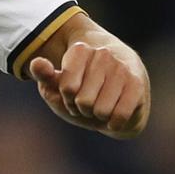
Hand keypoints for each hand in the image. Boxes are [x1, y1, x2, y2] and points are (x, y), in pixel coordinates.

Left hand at [29, 42, 149, 138]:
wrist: (121, 91)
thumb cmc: (83, 89)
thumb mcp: (58, 83)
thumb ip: (44, 75)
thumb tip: (36, 63)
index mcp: (80, 50)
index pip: (66, 88)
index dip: (67, 99)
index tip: (71, 95)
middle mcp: (102, 54)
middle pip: (83, 100)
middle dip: (82, 109)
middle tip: (87, 103)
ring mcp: (122, 69)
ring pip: (101, 110)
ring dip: (98, 116)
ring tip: (100, 107)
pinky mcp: (138, 85)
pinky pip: (120, 115)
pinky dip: (113, 123)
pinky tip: (113, 117)